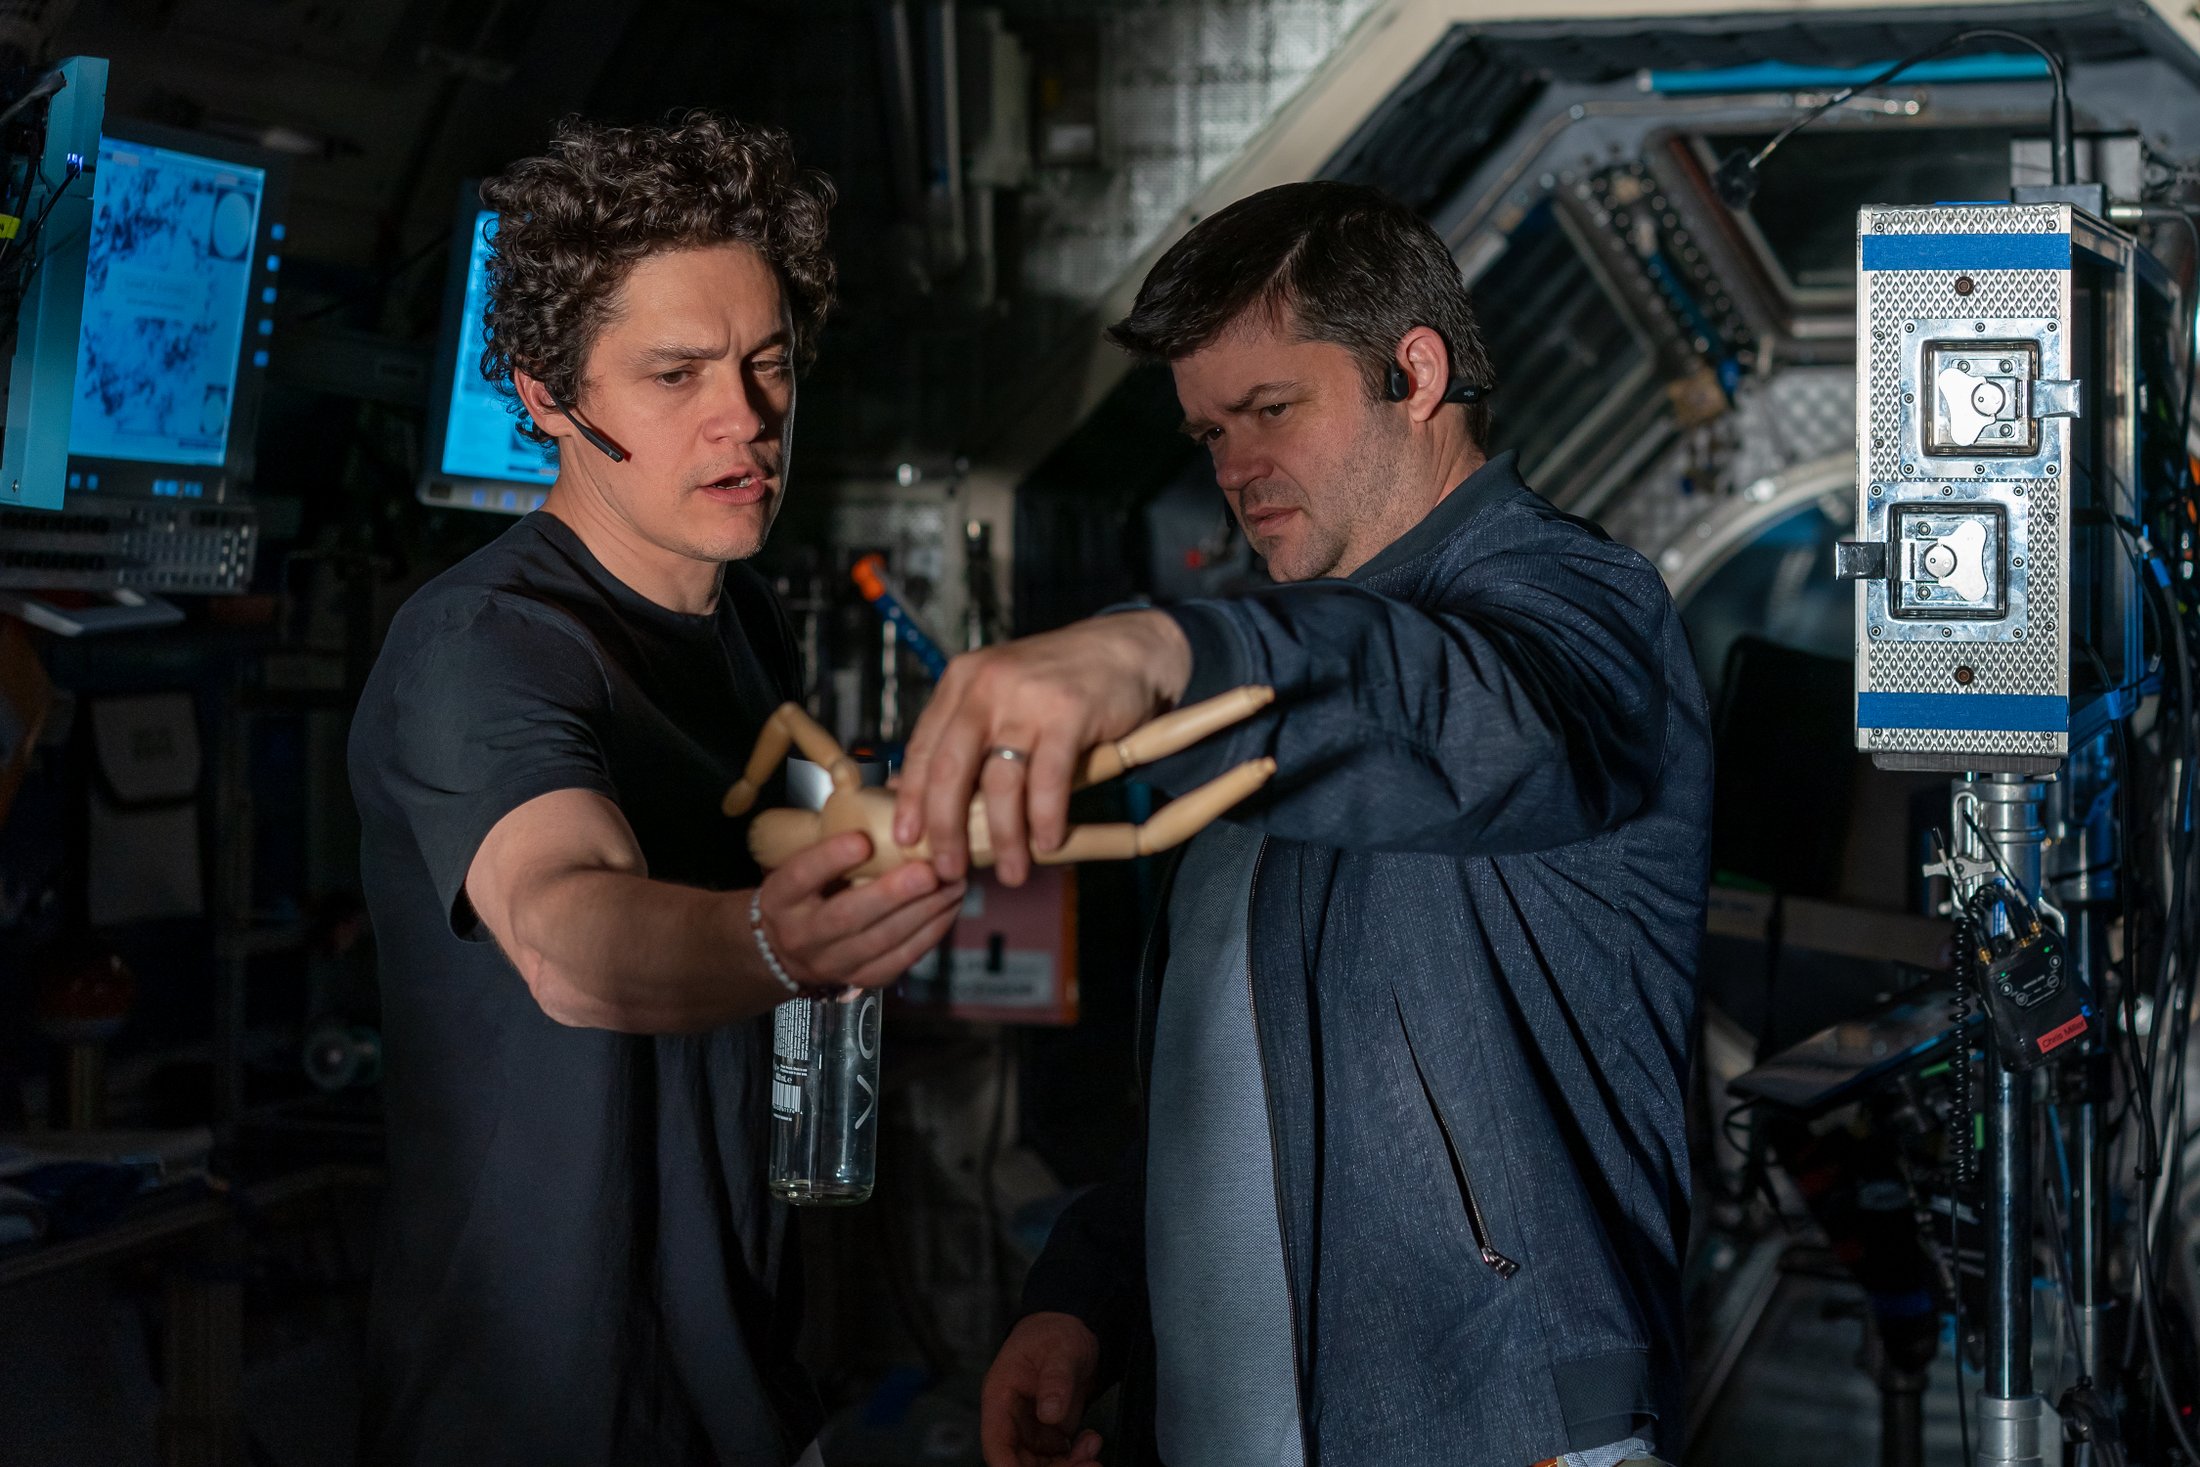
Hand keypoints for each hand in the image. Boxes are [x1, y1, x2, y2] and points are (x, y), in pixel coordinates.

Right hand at [754, 832, 964, 989]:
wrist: (786, 949)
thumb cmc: (806, 889)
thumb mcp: (802, 859)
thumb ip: (839, 829)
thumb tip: (895, 788)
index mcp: (780, 897)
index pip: (800, 876)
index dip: (830, 859)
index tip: (862, 840)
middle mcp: (801, 934)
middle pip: (847, 916)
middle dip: (892, 894)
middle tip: (929, 871)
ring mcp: (831, 962)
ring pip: (880, 941)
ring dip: (923, 912)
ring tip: (953, 885)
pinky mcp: (861, 979)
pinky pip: (899, 959)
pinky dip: (929, 934)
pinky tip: (949, 908)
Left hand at [893, 612, 1192, 885]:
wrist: (1125, 648)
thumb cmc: (1058, 682)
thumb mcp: (1001, 693)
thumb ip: (966, 733)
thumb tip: (922, 795)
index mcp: (962, 681)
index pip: (923, 748)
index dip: (912, 800)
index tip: (907, 840)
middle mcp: (987, 685)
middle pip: (951, 770)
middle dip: (947, 829)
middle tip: (949, 869)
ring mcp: (1027, 698)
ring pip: (1001, 783)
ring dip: (1005, 837)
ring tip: (1012, 871)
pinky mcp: (1068, 712)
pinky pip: (1048, 781)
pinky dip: (1047, 819)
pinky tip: (1049, 843)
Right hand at [981, 1312, 1103, 1466]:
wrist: (1073, 1328)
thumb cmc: (1056, 1332)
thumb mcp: (1060, 1349)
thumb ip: (1055, 1379)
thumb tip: (1049, 1414)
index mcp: (1000, 1397)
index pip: (996, 1443)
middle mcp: (1011, 1419)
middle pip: (1020, 1462)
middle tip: (1089, 1464)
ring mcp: (1030, 1429)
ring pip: (1041, 1466)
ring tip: (1093, 1445)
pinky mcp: (1050, 1433)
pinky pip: (1058, 1460)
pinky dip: (1076, 1459)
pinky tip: (1092, 1440)